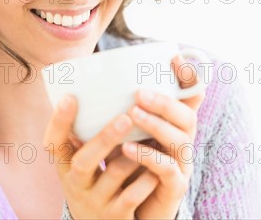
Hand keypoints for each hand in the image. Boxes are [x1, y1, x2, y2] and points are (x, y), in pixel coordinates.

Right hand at [44, 97, 157, 218]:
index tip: (69, 97)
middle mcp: (75, 184)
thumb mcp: (80, 163)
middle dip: (104, 139)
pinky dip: (145, 179)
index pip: (54, 143)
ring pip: (114, 175)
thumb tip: (90, 89)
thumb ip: (84, 137)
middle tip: (126, 117)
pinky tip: (156, 166)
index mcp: (65, 166)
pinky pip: (133, 195)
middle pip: (83, 162)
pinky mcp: (117, 215)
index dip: (59, 122)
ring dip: (134, 155)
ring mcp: (96, 201)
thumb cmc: (93, 182)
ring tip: (151, 136)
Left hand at [121, 56, 205, 218]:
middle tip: (139, 93)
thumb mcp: (120, 137)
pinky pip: (167, 170)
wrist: (134, 210)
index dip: (187, 77)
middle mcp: (181, 142)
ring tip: (133, 113)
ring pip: (181, 141)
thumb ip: (108, 117)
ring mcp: (181, 165)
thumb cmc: (126, 168)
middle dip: (166, 101)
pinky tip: (127, 148)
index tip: (175, 56)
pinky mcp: (174, 188)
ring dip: (157, 124)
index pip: (188, 98)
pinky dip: (148, 157)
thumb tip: (71, 94)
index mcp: (171, 125)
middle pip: (188, 116)